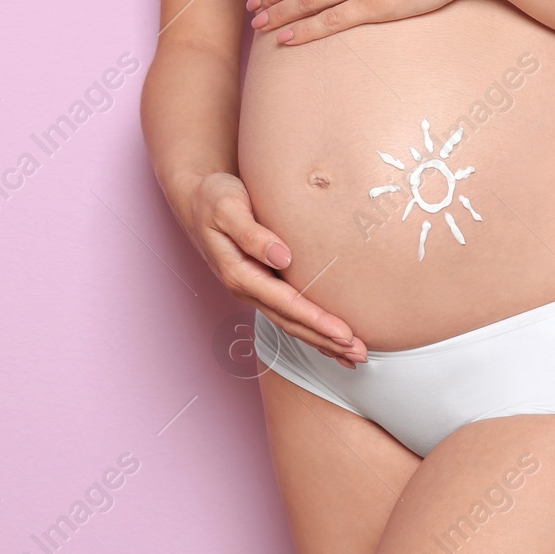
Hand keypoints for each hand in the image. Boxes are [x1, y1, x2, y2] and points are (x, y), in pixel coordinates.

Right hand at [177, 171, 365, 367]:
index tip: (344, 334)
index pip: (285, 303)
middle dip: (325, 341)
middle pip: (290, 322)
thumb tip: (282, 257)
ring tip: (353, 356)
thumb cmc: (212, 198)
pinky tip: (330, 338)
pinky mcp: (261, 283)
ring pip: (290, 322)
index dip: (316, 321)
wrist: (194, 197)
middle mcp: (246, 287)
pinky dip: (311, 327)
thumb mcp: (226, 209)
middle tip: (360, 355)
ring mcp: (253, 288)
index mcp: (238, 273)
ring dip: (322, 341)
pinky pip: (288, 311)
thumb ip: (251, 233)